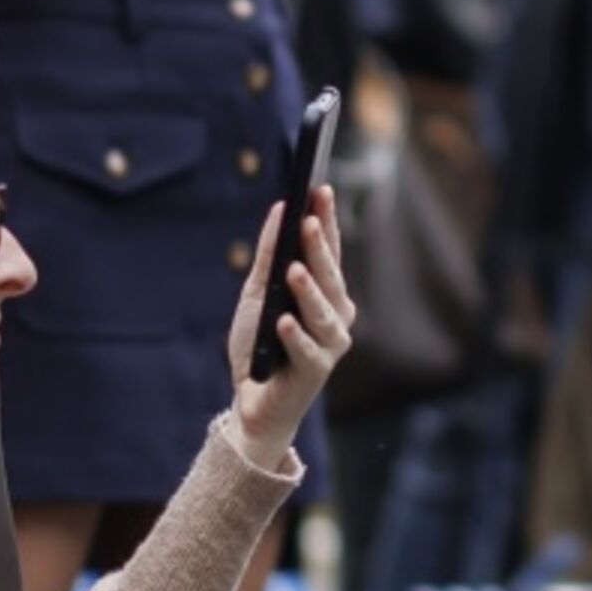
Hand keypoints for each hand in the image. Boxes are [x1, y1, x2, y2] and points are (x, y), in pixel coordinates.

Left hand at [226, 190, 357, 446]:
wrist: (254, 400)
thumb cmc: (261, 344)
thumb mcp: (258, 292)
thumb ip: (269, 255)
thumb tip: (280, 209)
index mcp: (327, 293)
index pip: (329, 250)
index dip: (325, 220)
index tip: (319, 189)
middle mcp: (337, 315)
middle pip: (330, 277)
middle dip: (320, 248)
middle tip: (308, 221)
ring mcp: (331, 344)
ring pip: (323, 312)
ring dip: (308, 291)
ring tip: (294, 270)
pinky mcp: (316, 371)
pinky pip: (307, 350)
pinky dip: (295, 336)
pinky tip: (283, 322)